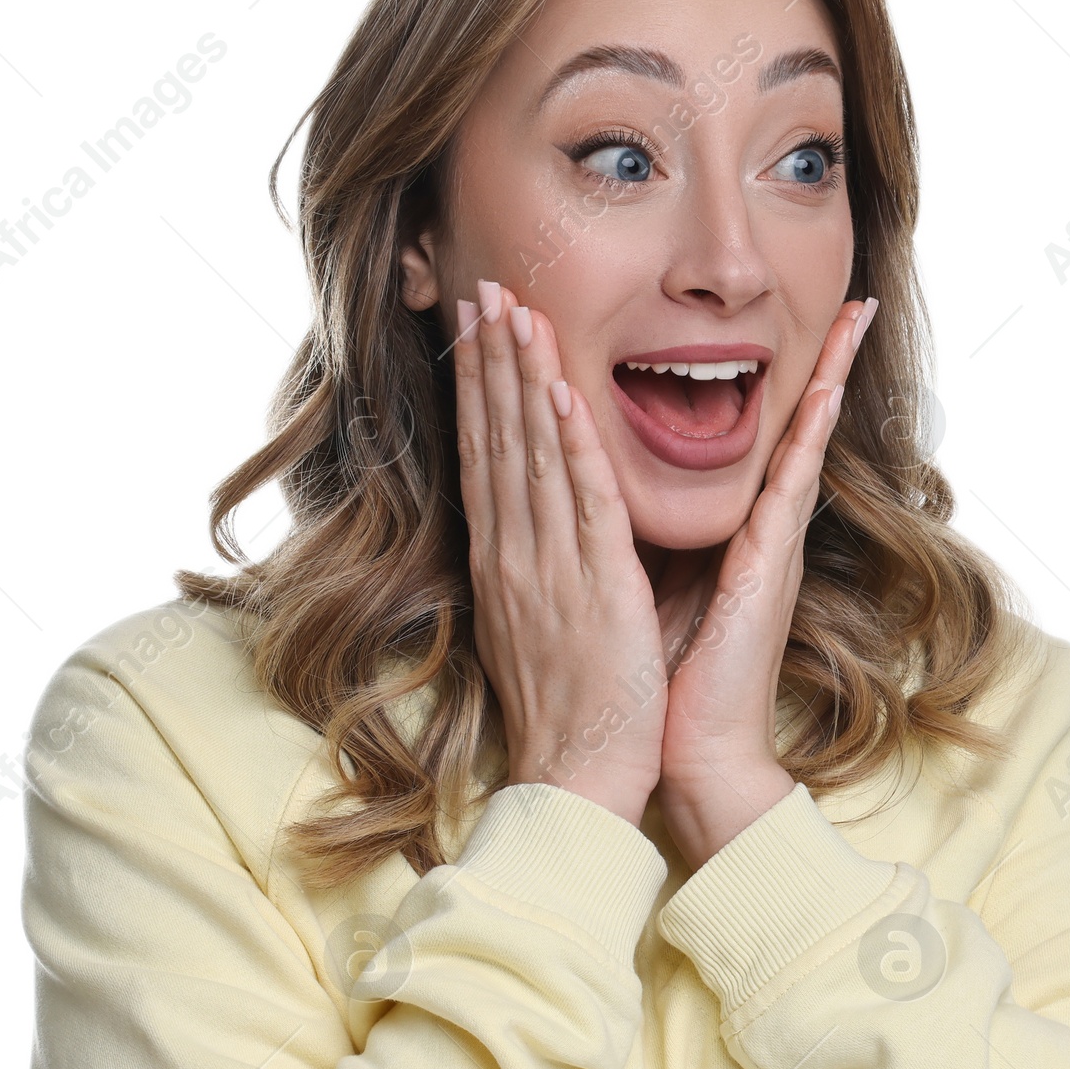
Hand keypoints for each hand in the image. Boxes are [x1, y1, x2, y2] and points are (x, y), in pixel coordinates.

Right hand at [455, 278, 666, 828]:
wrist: (580, 779)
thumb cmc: (568, 713)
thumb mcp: (535, 630)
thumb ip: (532, 573)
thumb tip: (525, 534)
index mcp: (501, 565)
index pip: (485, 458)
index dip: (478, 389)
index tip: (473, 332)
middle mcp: (513, 557)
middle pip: (496, 441)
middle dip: (489, 361)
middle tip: (481, 289)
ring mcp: (549, 569)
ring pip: (532, 456)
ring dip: (523, 378)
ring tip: (514, 310)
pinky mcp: (596, 588)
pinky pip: (582, 502)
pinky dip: (571, 444)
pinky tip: (561, 391)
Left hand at [656, 298, 876, 866]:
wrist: (685, 754)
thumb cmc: (665, 681)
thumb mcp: (654, 587)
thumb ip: (655, 540)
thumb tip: (621, 493)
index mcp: (732, 535)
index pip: (754, 440)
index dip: (778, 385)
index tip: (802, 330)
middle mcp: (760, 533)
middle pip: (792, 429)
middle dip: (824, 362)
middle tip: (853, 297)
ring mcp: (772, 549)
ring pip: (800, 444)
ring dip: (827, 376)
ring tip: (852, 317)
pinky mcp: (767, 571)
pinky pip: (787, 489)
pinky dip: (804, 437)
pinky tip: (819, 390)